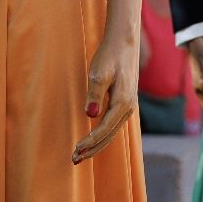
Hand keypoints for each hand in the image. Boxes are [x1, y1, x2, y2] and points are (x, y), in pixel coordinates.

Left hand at [72, 30, 138, 164]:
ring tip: (81, 153)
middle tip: (74, 160)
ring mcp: (128, 106)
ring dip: (97, 144)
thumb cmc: (110, 56)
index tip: (76, 150)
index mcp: (123, 103)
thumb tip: (90, 115)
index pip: (105, 129)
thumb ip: (94, 94)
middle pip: (109, 136)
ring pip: (112, 132)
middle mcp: (128, 108)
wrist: (124, 42)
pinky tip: (93, 139)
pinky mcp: (125, 103)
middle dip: (92, 149)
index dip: (90, 142)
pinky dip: (103, 135)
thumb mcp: (98, 73)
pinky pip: (113, 125)